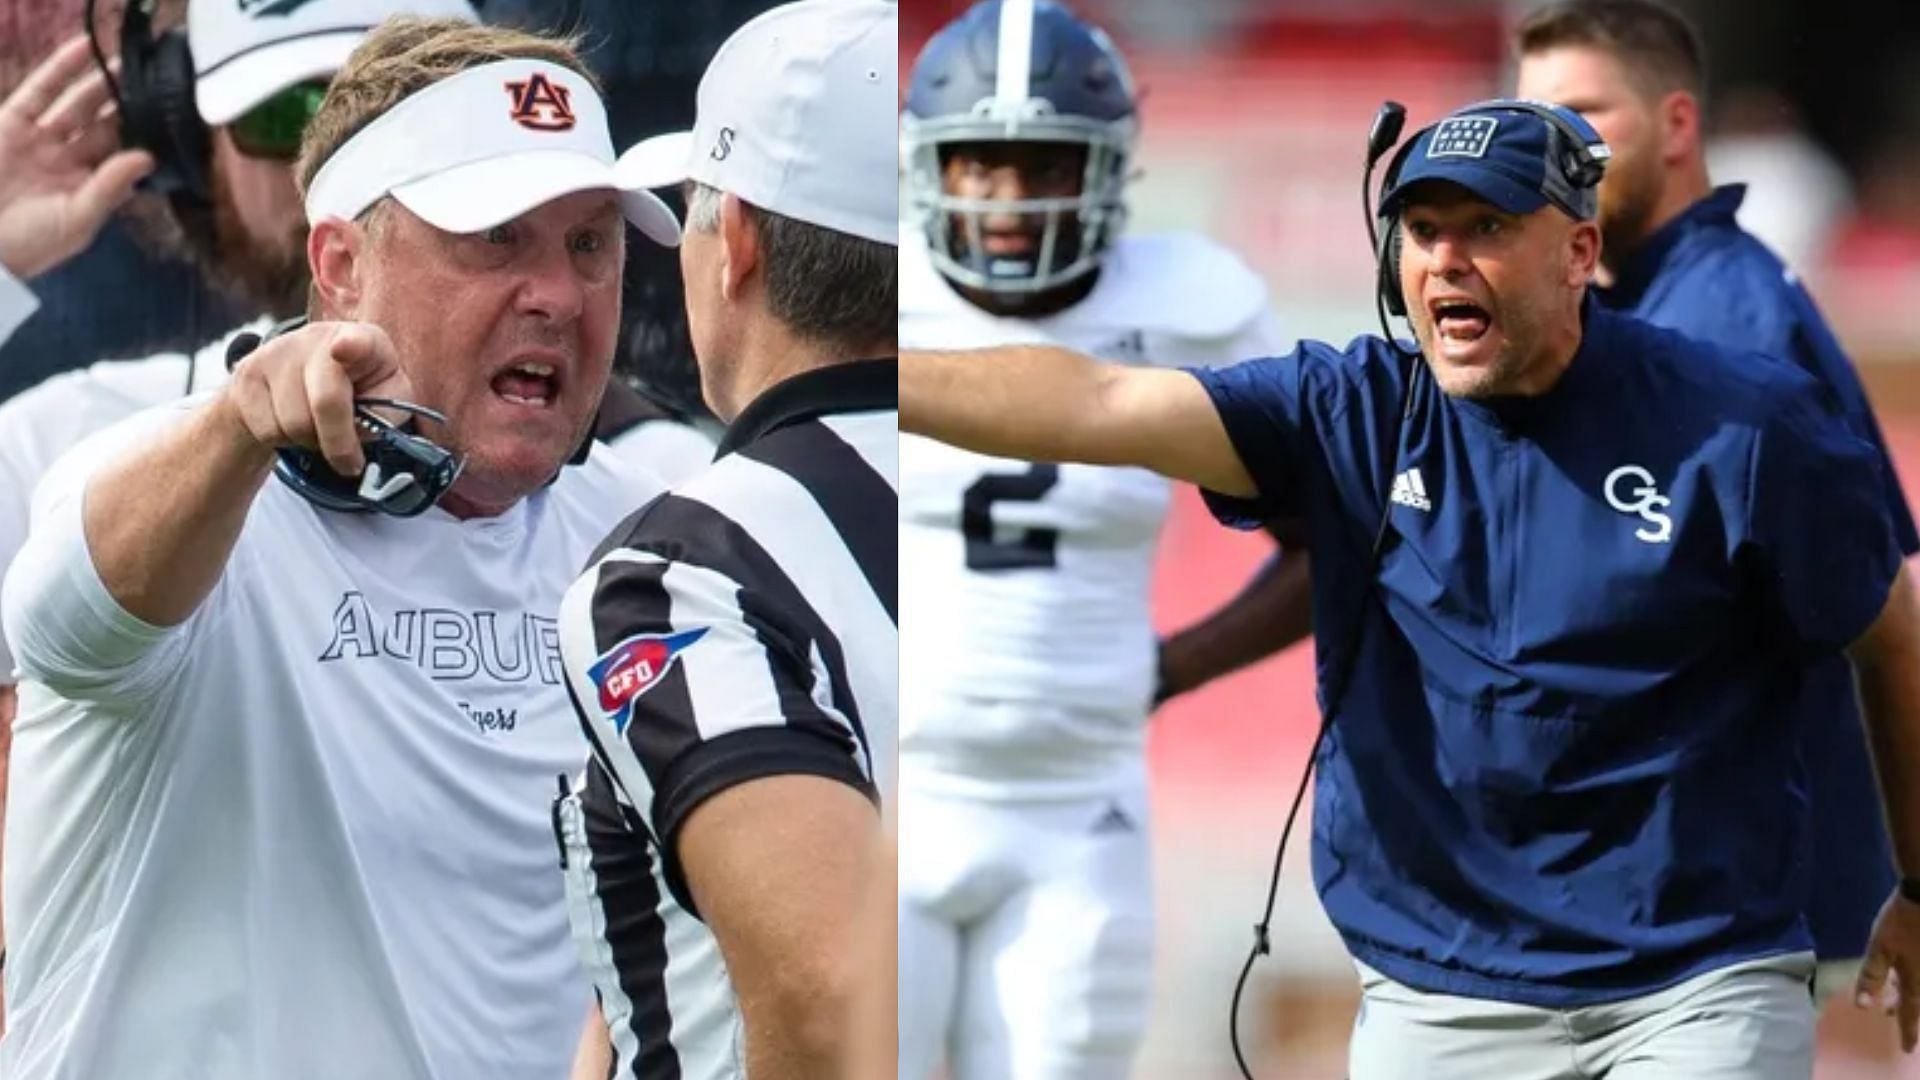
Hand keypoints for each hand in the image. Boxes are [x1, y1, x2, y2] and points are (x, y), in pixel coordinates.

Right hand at [0, 35, 154, 280]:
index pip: (123, 155)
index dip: (144, 136)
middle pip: (104, 126)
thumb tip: (149, 157)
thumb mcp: (77, 220)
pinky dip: (62, 68)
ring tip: (129, 61)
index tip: (172, 116)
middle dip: (128, 104)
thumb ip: (111, 187)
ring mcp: (39, 140)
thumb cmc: (27, 244)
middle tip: (157, 80)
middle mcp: (67, 161)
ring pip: (77, 104)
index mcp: (88, 188)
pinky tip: (86, 49)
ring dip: (102, 82)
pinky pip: (40, 90)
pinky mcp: (11, 123)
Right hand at [222, 321, 414, 476]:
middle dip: (340, 443)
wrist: (296, 383)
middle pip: (326, 401)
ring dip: (310, 440)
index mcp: (364, 339)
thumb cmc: (356, 391)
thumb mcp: (385, 399)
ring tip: (317, 426)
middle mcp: (316, 338)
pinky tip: (291, 421)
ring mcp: (276, 353)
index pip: (358, 339)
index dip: (353, 345)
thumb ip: (384, 412)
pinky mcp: (247, 375)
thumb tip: (358, 431)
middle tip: (350, 464)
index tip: (344, 348)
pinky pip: (268, 430)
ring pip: (295, 423)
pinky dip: (284, 440)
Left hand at [1855, 887, 1919, 1050]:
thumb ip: (1872, 976)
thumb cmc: (1903, 920)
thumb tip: (1864, 1007)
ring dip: (1909, 993)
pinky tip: (1902, 971)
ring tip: (1893, 997)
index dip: (1908, 1030)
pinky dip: (1912, 977)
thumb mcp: (1880, 947)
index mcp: (1916, 978)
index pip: (1910, 1011)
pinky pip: (1919, 971)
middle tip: (1891, 1017)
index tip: (1906, 1048)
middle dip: (1906, 1010)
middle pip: (1919, 998)